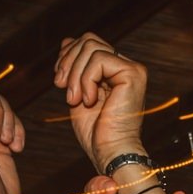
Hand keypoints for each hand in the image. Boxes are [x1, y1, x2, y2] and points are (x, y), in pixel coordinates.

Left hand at [54, 34, 149, 172]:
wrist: (110, 153)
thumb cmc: (95, 133)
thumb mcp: (77, 93)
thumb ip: (75, 68)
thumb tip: (66, 40)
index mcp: (114, 70)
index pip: (88, 43)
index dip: (68, 56)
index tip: (59, 81)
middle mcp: (126, 66)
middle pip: (89, 39)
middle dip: (68, 62)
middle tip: (61, 86)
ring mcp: (132, 69)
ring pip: (91, 47)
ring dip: (75, 74)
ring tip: (74, 99)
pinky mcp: (134, 74)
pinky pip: (98, 60)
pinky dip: (86, 80)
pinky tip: (88, 100)